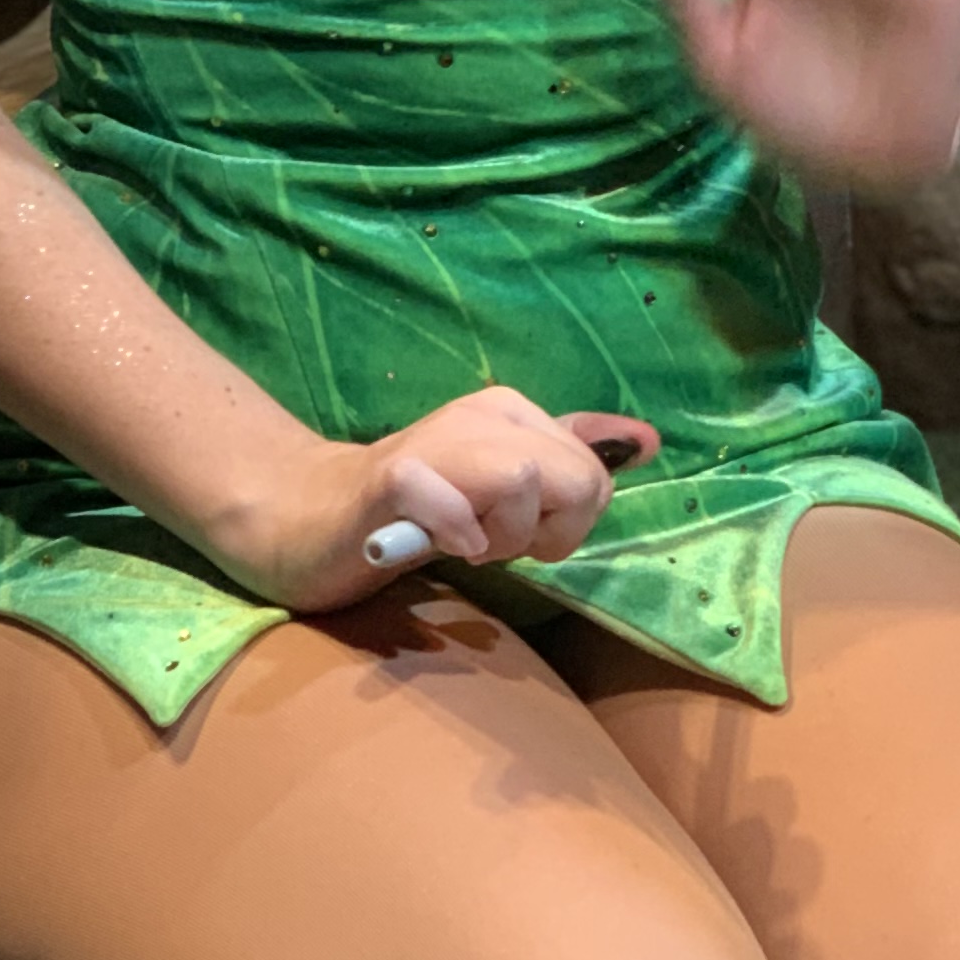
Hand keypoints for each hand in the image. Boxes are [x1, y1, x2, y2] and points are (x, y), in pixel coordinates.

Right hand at [227, 389, 657, 612]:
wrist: (311, 518)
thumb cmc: (417, 511)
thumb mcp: (503, 482)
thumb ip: (570, 459)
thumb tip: (649, 441)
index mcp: (512, 412)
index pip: (595, 473)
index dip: (573, 523)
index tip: (526, 536)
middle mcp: (479, 414)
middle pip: (567, 475)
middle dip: (547, 530)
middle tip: (497, 544)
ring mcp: (434, 442)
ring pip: (521, 479)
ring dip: (501, 537)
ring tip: (463, 544)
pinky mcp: (390, 479)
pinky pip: (453, 506)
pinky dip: (457, 536)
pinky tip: (441, 546)